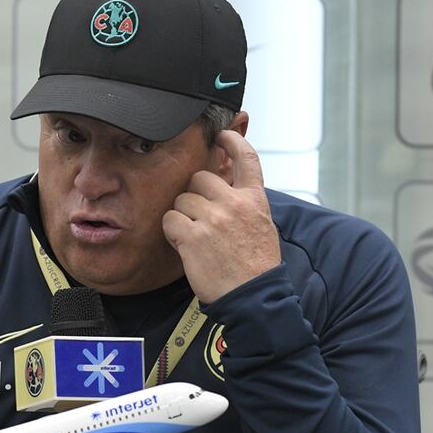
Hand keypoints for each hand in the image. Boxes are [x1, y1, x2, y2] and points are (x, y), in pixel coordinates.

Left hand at [162, 130, 281, 303]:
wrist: (254, 297)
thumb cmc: (256, 266)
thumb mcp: (262, 226)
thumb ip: (245, 204)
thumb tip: (229, 190)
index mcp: (254, 199)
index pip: (246, 158)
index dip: (232, 141)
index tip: (222, 136)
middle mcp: (234, 204)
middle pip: (200, 178)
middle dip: (194, 194)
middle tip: (200, 217)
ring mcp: (213, 219)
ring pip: (182, 200)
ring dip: (183, 216)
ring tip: (196, 237)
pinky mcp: (193, 237)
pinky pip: (170, 220)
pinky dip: (172, 232)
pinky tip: (184, 245)